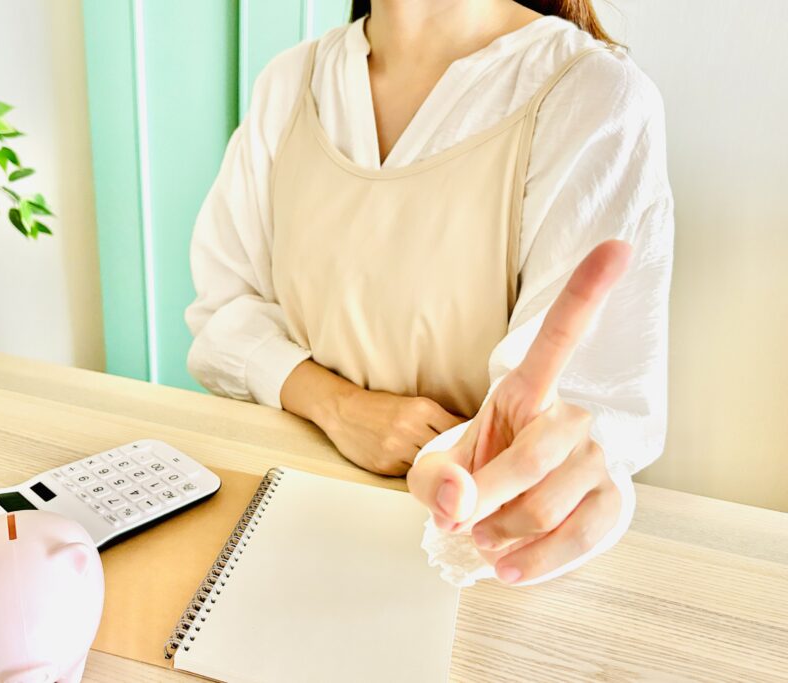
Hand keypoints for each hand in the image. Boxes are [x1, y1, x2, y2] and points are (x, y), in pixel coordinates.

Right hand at [280, 360, 460, 475]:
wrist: (342, 411)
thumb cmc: (377, 407)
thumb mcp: (411, 404)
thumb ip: (436, 420)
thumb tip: (465, 435)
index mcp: (422, 409)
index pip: (459, 429)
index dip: (468, 440)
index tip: (476, 446)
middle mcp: (411, 429)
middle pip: (447, 451)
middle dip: (455, 458)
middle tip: (463, 464)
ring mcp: (397, 449)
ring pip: (429, 466)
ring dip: (435, 469)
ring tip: (441, 470)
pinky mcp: (385, 466)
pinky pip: (410, 475)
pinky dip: (415, 473)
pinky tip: (417, 471)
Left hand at [407, 240, 631, 583]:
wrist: (495, 512)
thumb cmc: (468, 475)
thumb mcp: (430, 470)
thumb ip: (432, 480)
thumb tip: (458, 502)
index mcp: (526, 391)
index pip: (559, 336)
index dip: (587, 292)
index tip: (616, 247)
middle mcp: (571, 418)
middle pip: (529, 460)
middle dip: (484, 498)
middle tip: (462, 517)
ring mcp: (598, 460)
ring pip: (545, 506)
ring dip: (500, 534)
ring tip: (484, 536)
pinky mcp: (612, 504)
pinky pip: (577, 540)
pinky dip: (534, 561)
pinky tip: (511, 564)